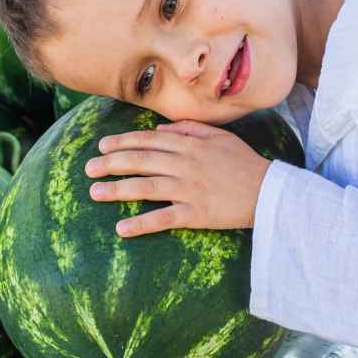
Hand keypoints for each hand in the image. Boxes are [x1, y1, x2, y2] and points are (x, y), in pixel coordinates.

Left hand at [86, 120, 271, 237]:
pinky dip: (141, 224)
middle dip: (110, 164)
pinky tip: (121, 228)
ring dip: (117, 189)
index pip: (147, 141)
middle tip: (88, 168)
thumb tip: (160, 131)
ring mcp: (189, 189)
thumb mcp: (219, 137)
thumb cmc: (244, 162)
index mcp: (189, 145)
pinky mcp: (196, 213)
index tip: (101, 146)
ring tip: (94, 192)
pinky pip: (163, 218)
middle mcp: (184, 165)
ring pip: (145, 187)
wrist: (269, 190)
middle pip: (139, 161)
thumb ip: (189, 130)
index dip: (121, 143)